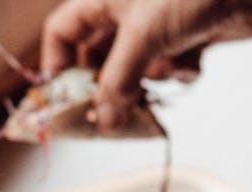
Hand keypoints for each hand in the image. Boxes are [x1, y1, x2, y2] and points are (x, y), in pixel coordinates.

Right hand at [41, 0, 251, 128]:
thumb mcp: (143, 38)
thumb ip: (118, 84)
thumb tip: (104, 120)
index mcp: (103, 0)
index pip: (62, 33)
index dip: (57, 66)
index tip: (64, 100)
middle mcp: (126, 12)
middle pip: (99, 58)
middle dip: (107, 87)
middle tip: (109, 114)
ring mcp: (157, 26)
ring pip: (136, 69)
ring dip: (149, 80)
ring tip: (163, 75)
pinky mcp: (186, 38)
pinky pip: (169, 68)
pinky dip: (179, 71)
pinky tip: (193, 59)